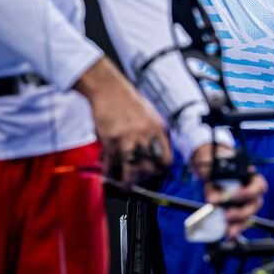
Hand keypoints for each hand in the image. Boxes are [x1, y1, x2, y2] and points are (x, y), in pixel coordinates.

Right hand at [73, 57, 172, 184]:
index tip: (154, 173)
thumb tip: (154, 154)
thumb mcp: (149, 115)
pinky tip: (108, 173)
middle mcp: (144, 134)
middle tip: (137, 180)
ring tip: (124, 184)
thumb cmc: (128, 101)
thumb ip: (153, 134)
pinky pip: (110, 162)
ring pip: (131, 169)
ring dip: (127, 181)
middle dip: (143, 178)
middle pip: (148, 167)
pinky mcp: (110, 138)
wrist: (108, 89)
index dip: (160, 170)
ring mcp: (127, 137)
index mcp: (156, 129)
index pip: (165, 157)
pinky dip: (108, 171)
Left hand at [190, 142, 267, 239]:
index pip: (258, 186)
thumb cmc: (219, 169)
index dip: (246, 193)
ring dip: (239, 225)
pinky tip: (228, 237)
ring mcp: (248, 205)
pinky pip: (242, 224)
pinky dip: (235, 231)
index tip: (232, 195)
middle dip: (241, 212)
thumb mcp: (217, 174)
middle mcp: (254, 193)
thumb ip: (215, 186)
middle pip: (255, 205)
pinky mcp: (240, 215)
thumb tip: (212, 200)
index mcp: (252, 178)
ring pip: (250, 217)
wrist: (214, 170)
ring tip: (228, 231)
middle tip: (227, 214)